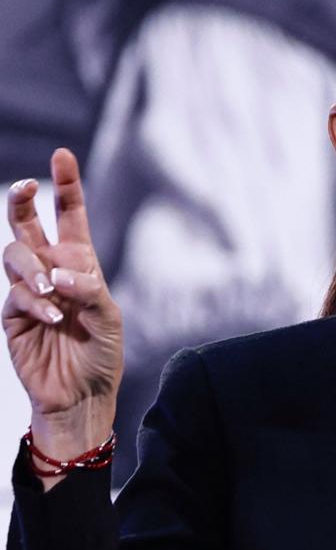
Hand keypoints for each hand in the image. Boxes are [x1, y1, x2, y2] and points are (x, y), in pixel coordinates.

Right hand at [4, 149, 122, 465]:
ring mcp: (28, 290)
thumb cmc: (101, 353)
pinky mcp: (13, 315)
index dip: (65, 185)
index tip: (62, 155)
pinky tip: (51, 317)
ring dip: (32, 268)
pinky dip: (34, 302)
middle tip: (25, 187)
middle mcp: (50, 269)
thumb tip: (55, 273)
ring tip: (52, 293)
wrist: (82, 395)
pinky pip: (16, 295)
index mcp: (79, 262)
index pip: (69, 215)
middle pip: (26, 224)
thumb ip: (87, 288)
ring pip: (14, 255)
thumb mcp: (108, 316)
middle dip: (22, 201)